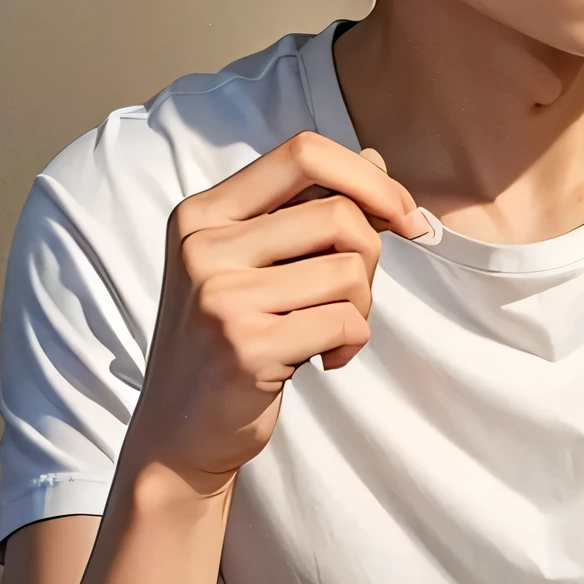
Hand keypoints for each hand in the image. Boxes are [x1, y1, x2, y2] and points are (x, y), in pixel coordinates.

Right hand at [131, 131, 428, 486]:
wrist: (180, 431)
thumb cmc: (229, 339)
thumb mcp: (254, 264)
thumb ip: (307, 211)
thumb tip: (378, 162)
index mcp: (203, 212)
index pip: (303, 152)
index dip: (370, 178)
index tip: (403, 216)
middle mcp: (203, 246)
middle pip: (339, 215)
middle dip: (372, 257)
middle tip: (352, 296)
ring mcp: (220, 297)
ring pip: (350, 273)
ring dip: (361, 308)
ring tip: (327, 332)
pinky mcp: (246, 347)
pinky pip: (346, 324)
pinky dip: (352, 344)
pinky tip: (322, 361)